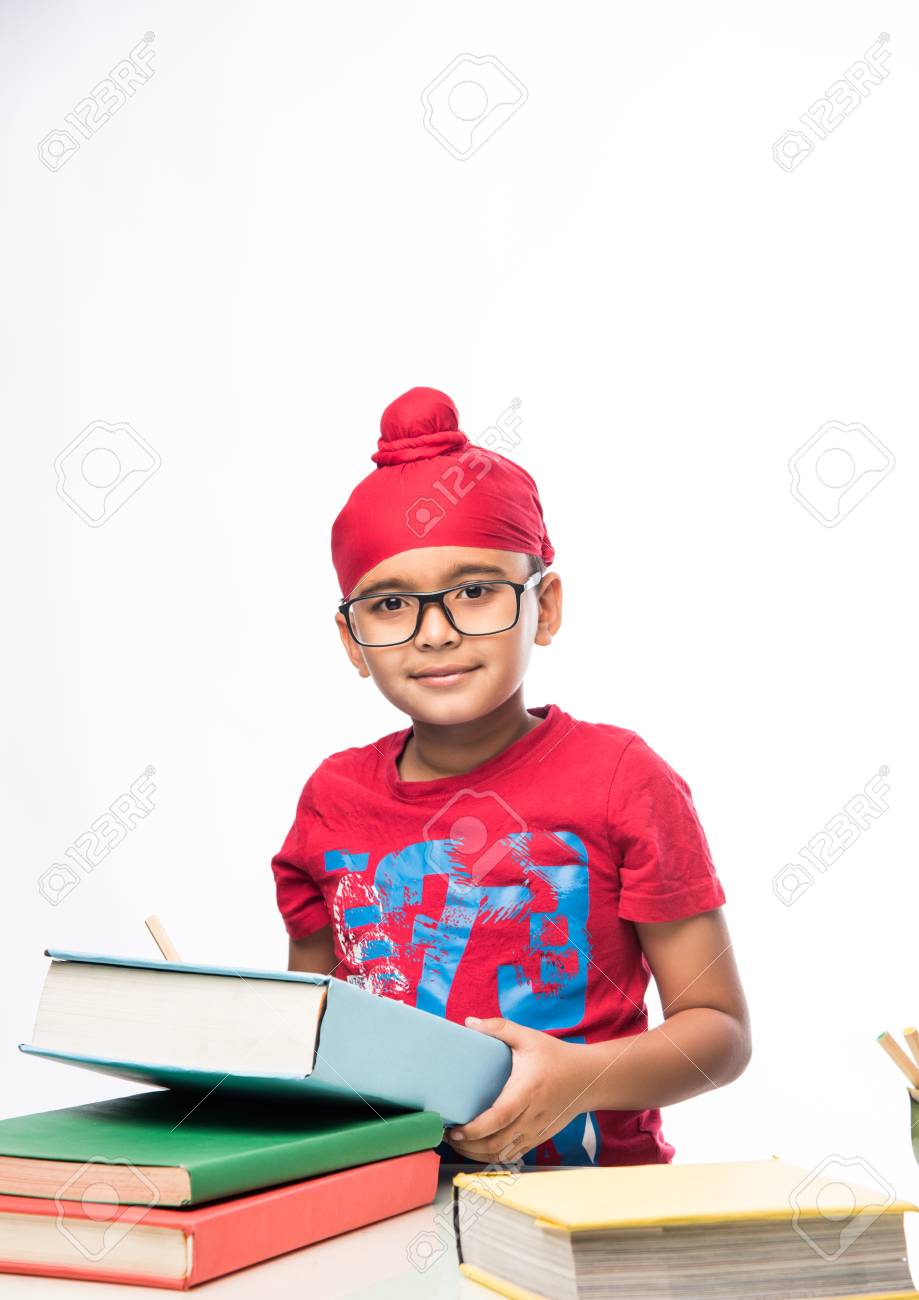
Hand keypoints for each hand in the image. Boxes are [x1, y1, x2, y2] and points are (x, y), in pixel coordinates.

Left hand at [446, 1015, 592, 1163]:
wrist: (588, 1079)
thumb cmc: (556, 1057)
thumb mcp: (529, 1037)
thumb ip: (499, 1028)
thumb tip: (468, 1023)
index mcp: (527, 1090)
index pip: (499, 1117)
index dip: (476, 1130)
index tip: (456, 1130)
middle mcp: (532, 1116)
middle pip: (497, 1143)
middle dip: (469, 1146)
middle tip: (448, 1136)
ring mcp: (536, 1131)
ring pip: (503, 1154)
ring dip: (478, 1154)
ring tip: (458, 1144)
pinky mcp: (538, 1138)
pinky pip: (513, 1155)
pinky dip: (493, 1157)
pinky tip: (478, 1148)